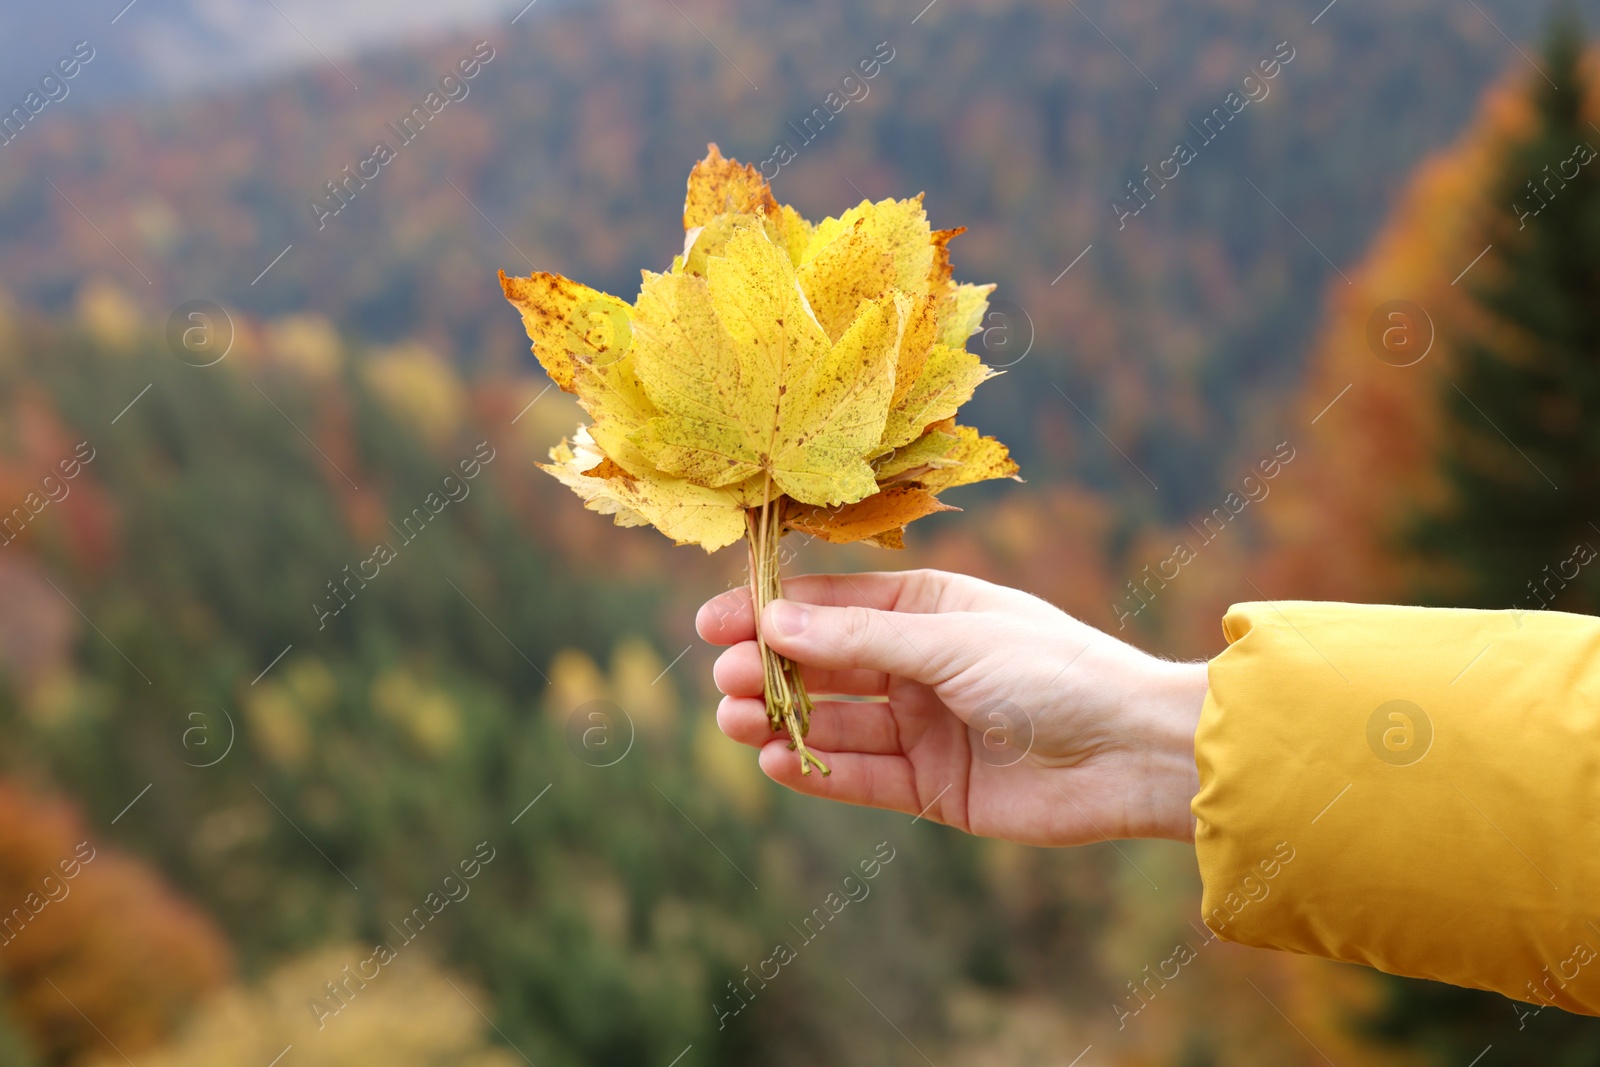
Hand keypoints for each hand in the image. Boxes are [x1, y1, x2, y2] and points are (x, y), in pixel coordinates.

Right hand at [696, 569, 1206, 845]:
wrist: (1132, 755)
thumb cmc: (1054, 673)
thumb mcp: (952, 642)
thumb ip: (862, 639)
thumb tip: (775, 620)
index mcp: (931, 608)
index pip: (835, 605)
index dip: (773, 612)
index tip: (712, 622)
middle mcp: (922, 665)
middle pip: (827, 665)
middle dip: (772, 669)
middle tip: (724, 678)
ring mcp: (926, 726)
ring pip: (837, 721)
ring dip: (784, 718)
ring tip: (736, 719)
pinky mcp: (934, 787)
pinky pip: (863, 776)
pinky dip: (820, 770)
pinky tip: (777, 761)